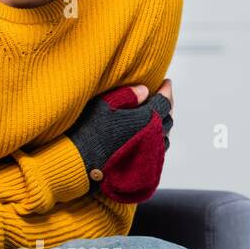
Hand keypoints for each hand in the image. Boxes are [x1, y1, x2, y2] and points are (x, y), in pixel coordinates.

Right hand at [67, 78, 173, 202]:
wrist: (81, 162)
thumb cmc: (90, 132)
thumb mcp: (103, 105)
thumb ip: (127, 95)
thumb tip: (144, 89)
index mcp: (146, 119)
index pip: (164, 101)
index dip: (166, 90)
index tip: (165, 82)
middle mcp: (153, 137)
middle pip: (168, 118)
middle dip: (166, 105)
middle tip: (162, 96)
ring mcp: (150, 153)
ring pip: (165, 136)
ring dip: (163, 123)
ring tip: (157, 116)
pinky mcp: (145, 166)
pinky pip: (159, 151)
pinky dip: (158, 140)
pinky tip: (150, 137)